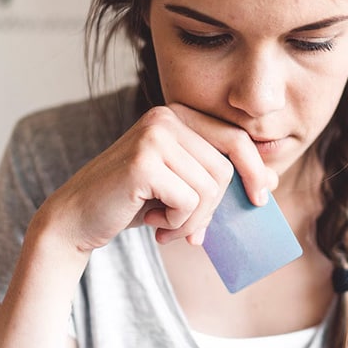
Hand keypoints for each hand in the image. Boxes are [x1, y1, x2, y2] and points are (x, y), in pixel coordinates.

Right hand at [35, 103, 278, 253]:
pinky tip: (153, 222)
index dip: (255, 170)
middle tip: (196, 232)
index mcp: (177, 115)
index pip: (235, 138)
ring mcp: (153, 136)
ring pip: (210, 187)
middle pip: (226, 166)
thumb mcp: (182, 185)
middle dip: (217, 206)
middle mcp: (165, 117)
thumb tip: (270, 180)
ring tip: (167, 225)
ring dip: (194, 220)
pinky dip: (177, 223)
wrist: (77, 219)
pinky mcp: (143, 162)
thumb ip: (218, 177)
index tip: (260, 199)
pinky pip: (189, 202)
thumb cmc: (133, 203)